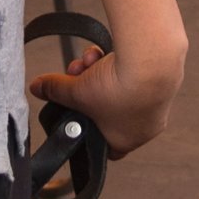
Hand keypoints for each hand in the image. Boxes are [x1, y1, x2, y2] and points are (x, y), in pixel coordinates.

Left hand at [29, 27, 184, 157]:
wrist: (152, 62)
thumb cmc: (116, 89)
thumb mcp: (77, 92)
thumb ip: (55, 90)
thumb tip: (36, 87)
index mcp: (124, 141)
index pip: (102, 145)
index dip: (85, 128)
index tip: (75, 111)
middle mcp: (144, 128)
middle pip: (104, 110)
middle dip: (86, 89)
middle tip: (76, 75)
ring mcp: (156, 105)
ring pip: (117, 89)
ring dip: (98, 72)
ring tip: (88, 60)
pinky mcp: (162, 81)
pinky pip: (132, 75)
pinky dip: (116, 63)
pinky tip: (103, 53)